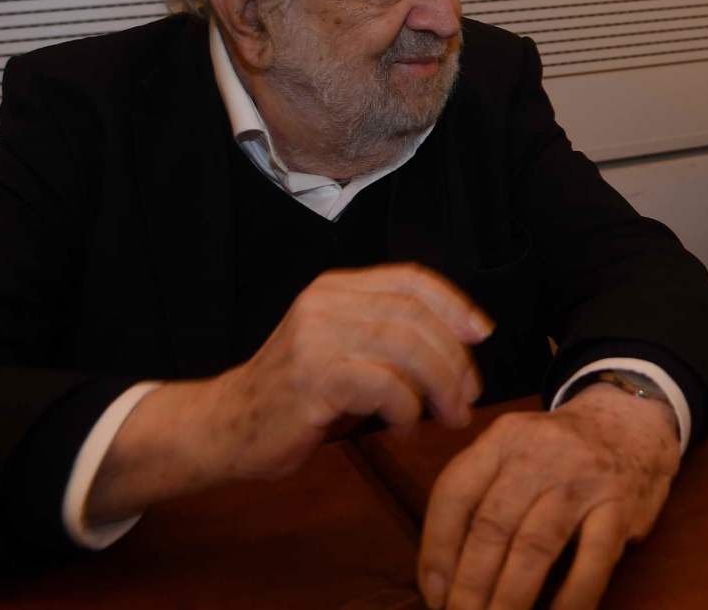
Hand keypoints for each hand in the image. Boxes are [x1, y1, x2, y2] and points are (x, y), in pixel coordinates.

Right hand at [87, 264, 490, 522]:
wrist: (226, 427)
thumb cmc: (295, 396)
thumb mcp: (343, 349)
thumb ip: (388, 335)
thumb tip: (461, 342)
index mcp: (336, 289)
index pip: (411, 279)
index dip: (454, 304)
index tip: (481, 334)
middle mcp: (325, 304)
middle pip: (415, 316)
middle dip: (454, 359)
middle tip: (466, 396)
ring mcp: (315, 338)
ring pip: (406, 348)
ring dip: (439, 387)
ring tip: (447, 416)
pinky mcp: (311, 378)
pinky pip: (384, 386)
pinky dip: (407, 410)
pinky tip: (404, 426)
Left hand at [418, 383, 681, 609]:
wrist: (631, 419)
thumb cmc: (559, 450)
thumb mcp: (514, 448)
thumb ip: (481, 493)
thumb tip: (443, 573)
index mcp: (503, 438)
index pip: (455, 493)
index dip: (436, 549)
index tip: (433, 593)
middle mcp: (539, 454)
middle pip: (492, 526)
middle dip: (469, 586)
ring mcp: (582, 479)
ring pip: (535, 546)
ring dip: (509, 598)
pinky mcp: (620, 507)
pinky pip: (591, 562)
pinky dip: (569, 599)